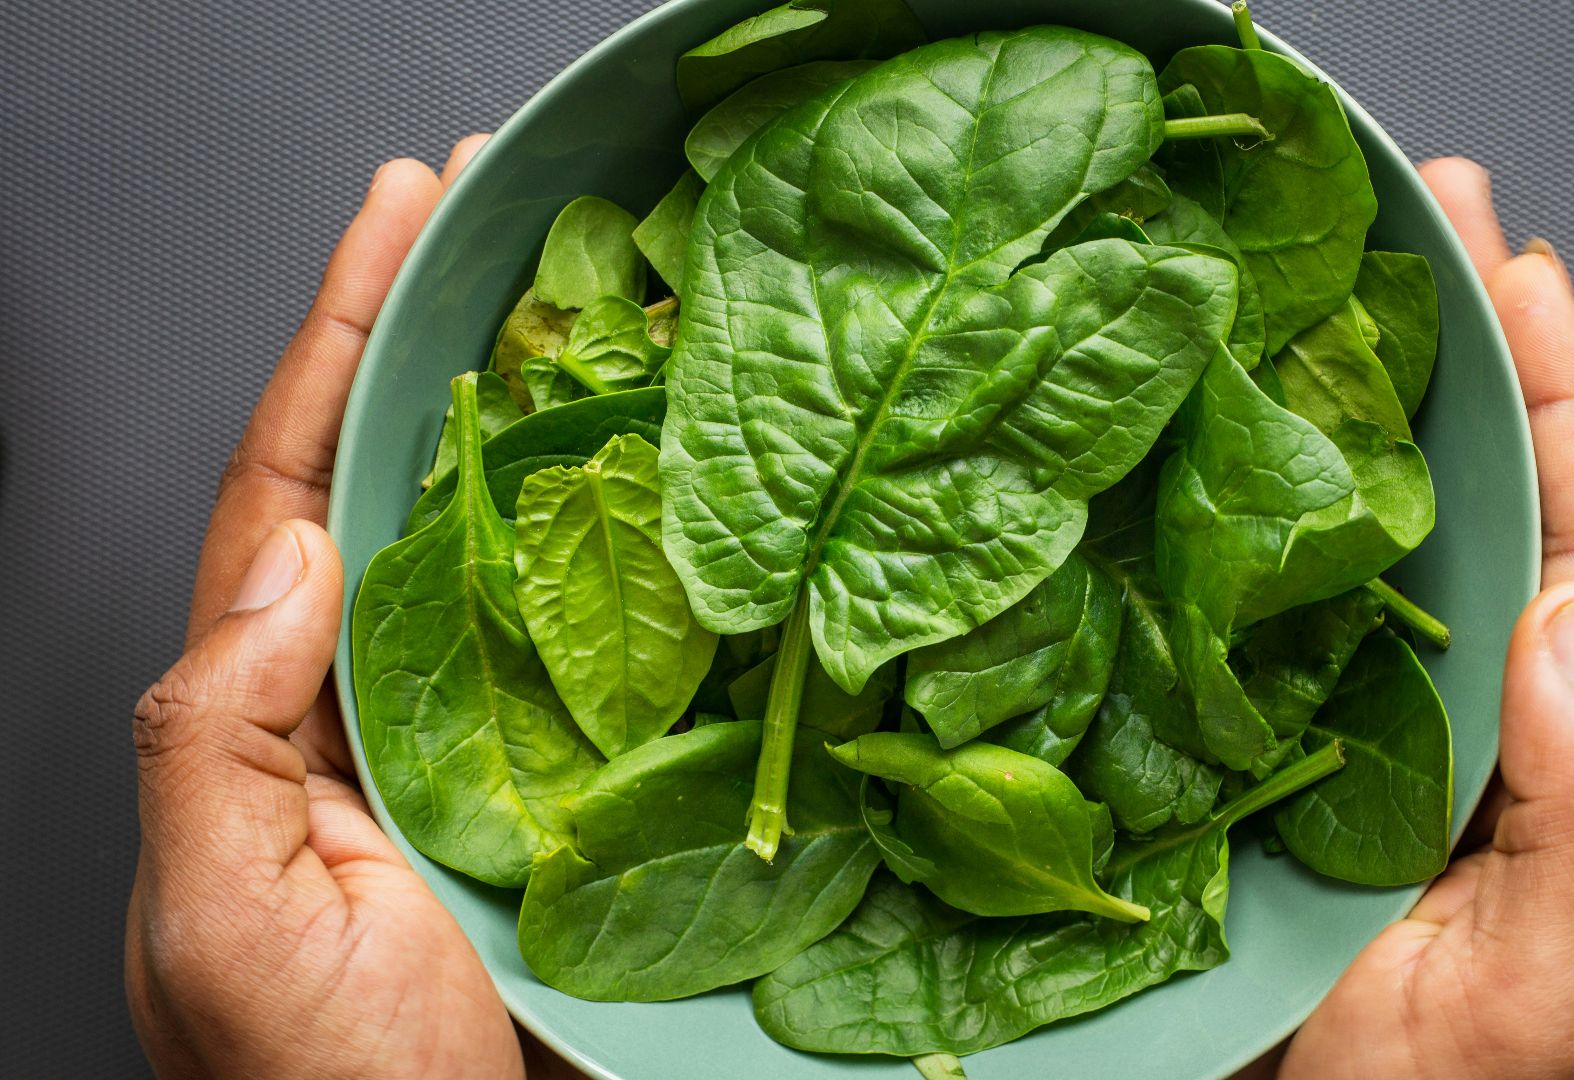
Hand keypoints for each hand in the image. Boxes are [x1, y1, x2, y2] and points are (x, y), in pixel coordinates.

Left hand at [123, 135, 573, 1079]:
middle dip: (421, 337)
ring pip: (488, 542)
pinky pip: (581, 636)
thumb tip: (290, 561)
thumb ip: (218, 741)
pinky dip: (606, 542)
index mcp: (262, 720)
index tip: (397, 220)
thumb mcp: (220, 924)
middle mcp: (360, 703)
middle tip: (485, 211)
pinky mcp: (560, 779)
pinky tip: (649, 478)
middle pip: (386, 480)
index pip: (286, 490)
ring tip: (570, 300)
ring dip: (522, 417)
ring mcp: (465, 736)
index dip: (333, 342)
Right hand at [1267, 159, 1573, 1078]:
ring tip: (1346, 285)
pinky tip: (1236, 447)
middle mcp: (1489, 723)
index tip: (1520, 274)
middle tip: (1434, 215)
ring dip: (1376, 409)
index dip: (1558, 400)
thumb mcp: (1557, 992)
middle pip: (1495, 505)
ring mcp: (1388, 736)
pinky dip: (1276, 518)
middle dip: (1475, 353)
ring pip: (1395, 542)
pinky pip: (1288, 617)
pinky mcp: (1289, 763)